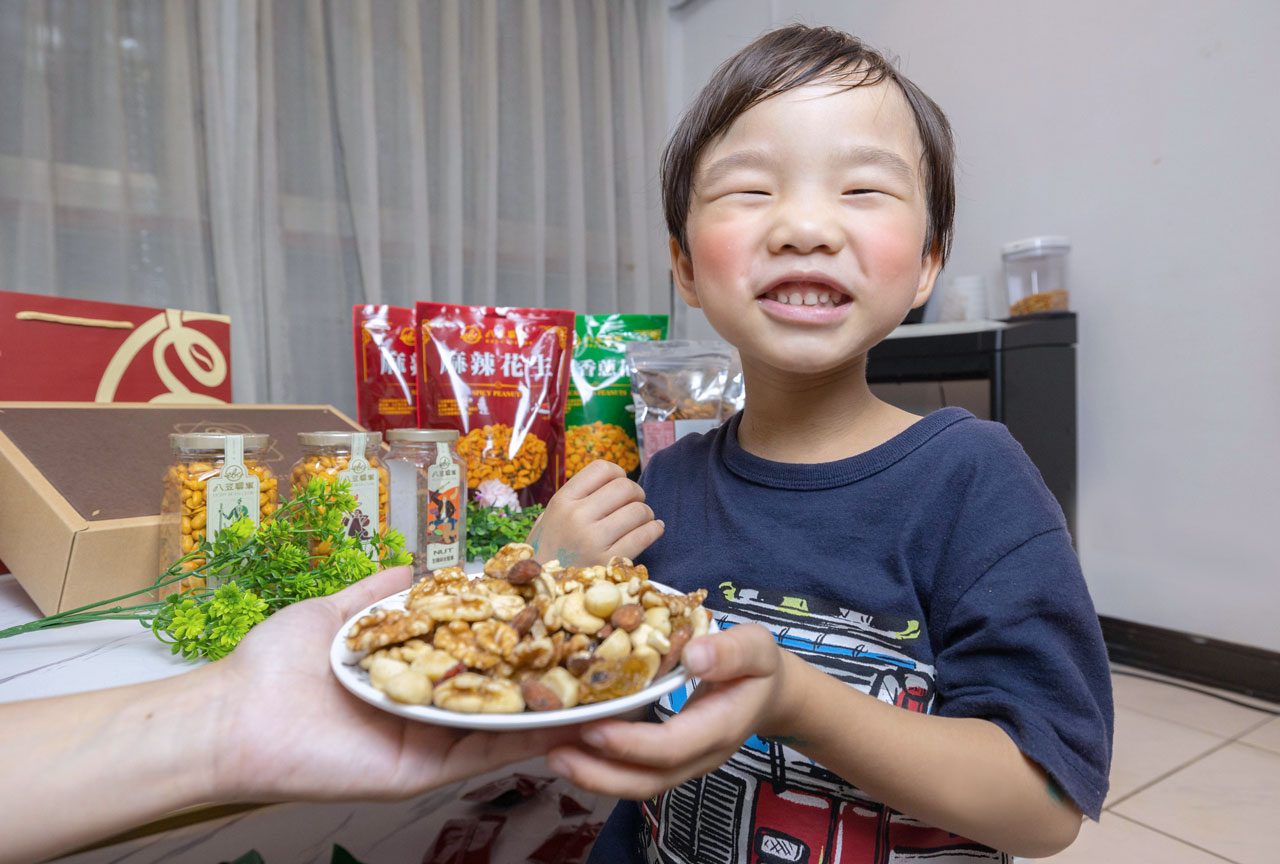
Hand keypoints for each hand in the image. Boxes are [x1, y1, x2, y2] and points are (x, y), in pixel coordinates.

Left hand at [208, 565, 580, 802]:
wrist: (234, 715)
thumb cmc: (274, 663)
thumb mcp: (336, 612)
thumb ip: (381, 593)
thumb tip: (415, 565)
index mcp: (411, 670)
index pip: (476, 648)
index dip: (517, 632)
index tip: (557, 610)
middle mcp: (427, 705)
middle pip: (500, 686)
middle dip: (549, 670)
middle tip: (601, 650)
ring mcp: (429, 739)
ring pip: (503, 721)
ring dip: (552, 705)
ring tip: (604, 683)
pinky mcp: (423, 768)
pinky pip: (482, 751)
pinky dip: (526, 737)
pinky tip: (565, 717)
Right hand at [526, 459, 663, 566]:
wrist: (543, 588)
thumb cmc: (550, 550)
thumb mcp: (549, 517)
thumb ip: (575, 498)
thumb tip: (614, 479)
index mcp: (561, 501)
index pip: (602, 469)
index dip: (618, 474)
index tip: (619, 485)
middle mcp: (576, 517)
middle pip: (625, 487)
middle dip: (636, 494)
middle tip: (634, 504)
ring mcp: (593, 540)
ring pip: (638, 510)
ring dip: (646, 514)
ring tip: (641, 520)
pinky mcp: (609, 562)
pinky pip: (644, 535)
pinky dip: (655, 529)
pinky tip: (654, 529)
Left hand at [544, 623, 787, 798]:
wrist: (771, 694)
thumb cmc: (760, 666)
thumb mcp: (757, 647)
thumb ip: (731, 651)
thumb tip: (693, 655)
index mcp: (720, 727)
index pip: (672, 747)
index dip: (631, 744)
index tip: (592, 728)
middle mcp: (699, 755)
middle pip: (648, 780)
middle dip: (600, 774)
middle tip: (555, 755)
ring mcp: (684, 762)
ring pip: (638, 783)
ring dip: (594, 776)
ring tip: (552, 755)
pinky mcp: (669, 759)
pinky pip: (634, 771)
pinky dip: (601, 766)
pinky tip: (570, 746)